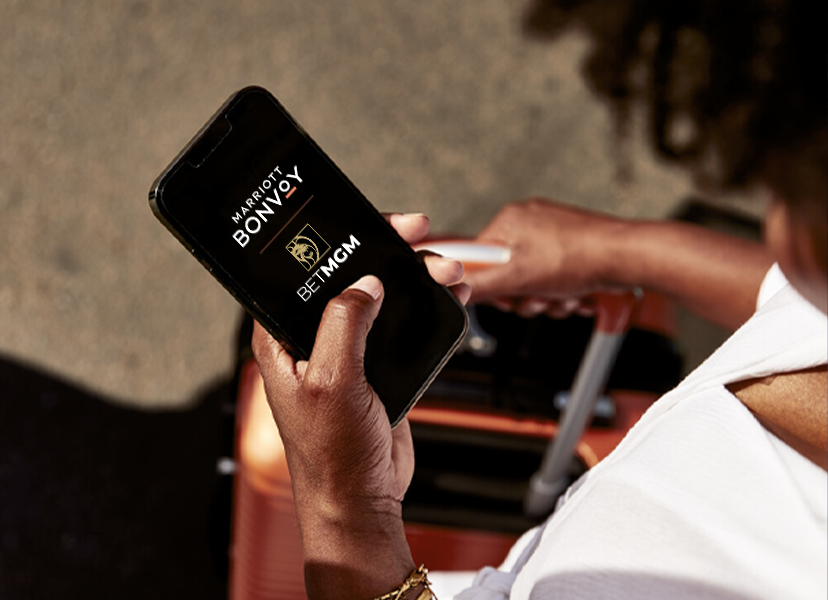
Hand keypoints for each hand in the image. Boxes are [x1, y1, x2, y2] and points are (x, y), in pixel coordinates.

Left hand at [251, 212, 466, 598]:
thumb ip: (345, 325)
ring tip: (446, 269)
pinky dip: (427, 308)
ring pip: (382, 297)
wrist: (362, 500)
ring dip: (415, 278)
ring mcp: (349, 351)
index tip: (371, 223)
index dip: (338, 240)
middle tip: (417, 233)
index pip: (305, 270)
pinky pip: (403, 325)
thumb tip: (364, 283)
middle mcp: (314, 338)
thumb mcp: (332, 382)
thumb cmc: (330, 456)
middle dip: (386, 251)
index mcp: (284, 337)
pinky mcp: (378, 366)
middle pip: (349, 275)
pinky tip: (449, 296)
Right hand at [464, 198, 619, 316]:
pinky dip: (562, 291)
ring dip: (546, 298)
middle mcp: (529, 220)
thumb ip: (481, 285)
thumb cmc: (580, 257)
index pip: (478, 259)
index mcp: (510, 220)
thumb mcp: (519, 278)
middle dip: (525, 295)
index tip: (503, 298)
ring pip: (532, 279)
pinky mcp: (571, 245)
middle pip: (507, 272)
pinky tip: (575, 293)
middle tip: (539, 299)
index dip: (489, 286)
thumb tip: (455, 289)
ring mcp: (552, 232)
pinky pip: (553, 275)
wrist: (627, 257)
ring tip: (563, 296)